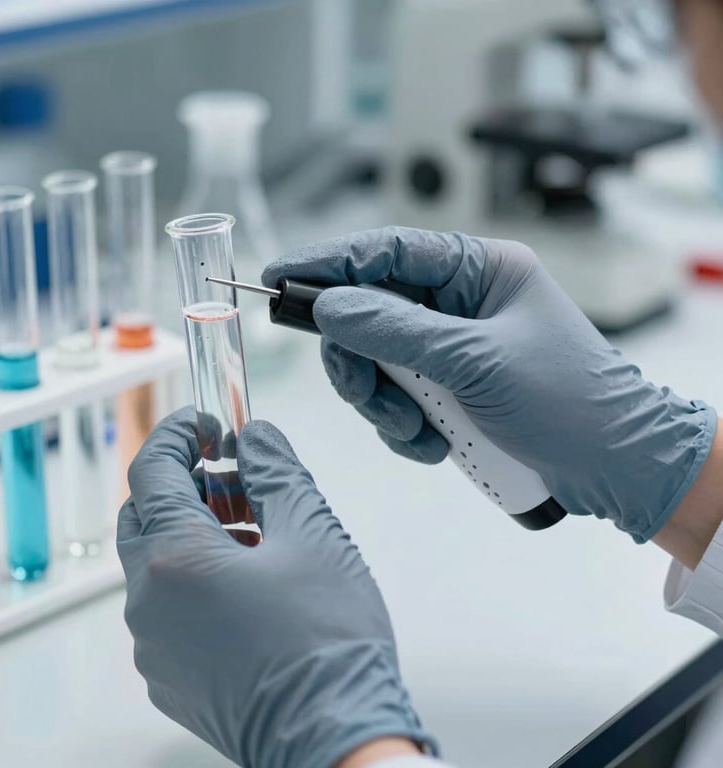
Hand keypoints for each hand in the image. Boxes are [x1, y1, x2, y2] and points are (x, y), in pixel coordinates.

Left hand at [117, 407, 435, 767]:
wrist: (337, 737)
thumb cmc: (329, 643)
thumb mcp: (313, 533)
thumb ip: (276, 471)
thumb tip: (256, 437)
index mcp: (176, 560)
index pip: (152, 470)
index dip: (177, 434)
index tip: (204, 423)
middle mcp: (149, 603)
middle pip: (144, 515)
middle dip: (184, 485)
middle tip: (234, 480)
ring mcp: (153, 645)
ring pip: (154, 563)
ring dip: (192, 532)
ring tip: (254, 533)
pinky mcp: (168, 676)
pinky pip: (165, 606)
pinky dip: (193, 578)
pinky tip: (246, 584)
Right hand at [263, 227, 716, 542]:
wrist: (615, 468)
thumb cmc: (569, 401)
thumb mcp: (474, 361)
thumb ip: (394, 330)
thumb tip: (330, 306)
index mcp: (479, 269)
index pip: (388, 250)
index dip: (330, 262)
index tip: (280, 276)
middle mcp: (462, 302)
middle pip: (372, 312)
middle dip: (363, 362)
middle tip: (367, 394)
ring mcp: (453, 346)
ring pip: (379, 361)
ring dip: (386, 403)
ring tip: (419, 431)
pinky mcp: (450, 386)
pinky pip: (399, 397)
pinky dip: (405, 426)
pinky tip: (434, 444)